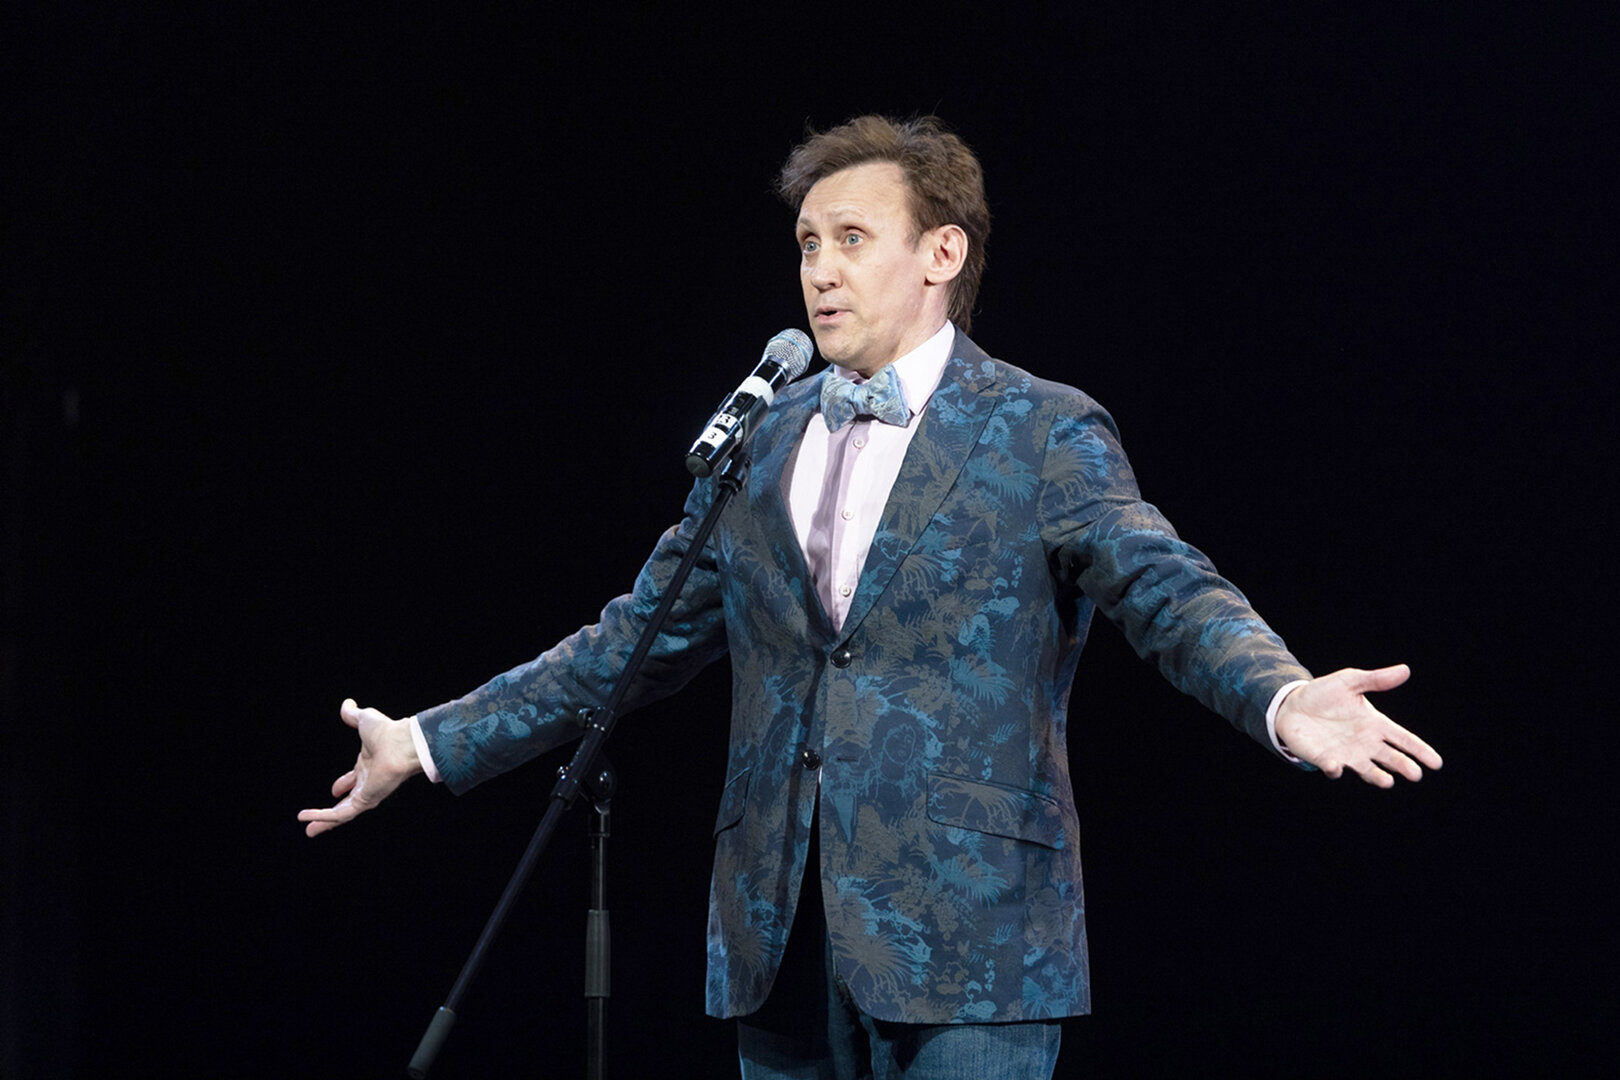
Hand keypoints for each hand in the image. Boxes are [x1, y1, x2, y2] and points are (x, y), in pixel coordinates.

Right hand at [298, 698, 422, 836]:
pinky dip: (324, 817)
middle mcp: (368, 781)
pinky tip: (307, 818)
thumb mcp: (364, 720)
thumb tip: (347, 703)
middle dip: (332, 811)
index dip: (343, 785)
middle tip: (316, 820)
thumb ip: (353, 714)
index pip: (354, 780)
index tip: (333, 790)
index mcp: (369, 765)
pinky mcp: (365, 801)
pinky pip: (341, 814)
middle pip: (347, 801)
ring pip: (342, 813)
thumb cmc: (388, 731)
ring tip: (308, 831)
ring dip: (323, 821)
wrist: (401, 742)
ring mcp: (367, 793)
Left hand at [1274, 664, 1441, 786]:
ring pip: (1367, 770)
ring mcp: (1346, 754)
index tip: (1436, 763)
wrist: (1292, 705)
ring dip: (1376, 776)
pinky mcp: (1324, 758)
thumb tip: (1405, 670)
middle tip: (1415, 774)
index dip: (1420, 750)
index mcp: (1375, 725)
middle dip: (1403, 766)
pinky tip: (1336, 767)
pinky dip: (1334, 769)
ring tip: (1387, 782)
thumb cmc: (1325, 694)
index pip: (1403, 739)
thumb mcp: (1350, 681)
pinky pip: (1332, 767)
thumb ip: (1376, 679)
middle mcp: (1365, 743)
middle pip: (1390, 758)